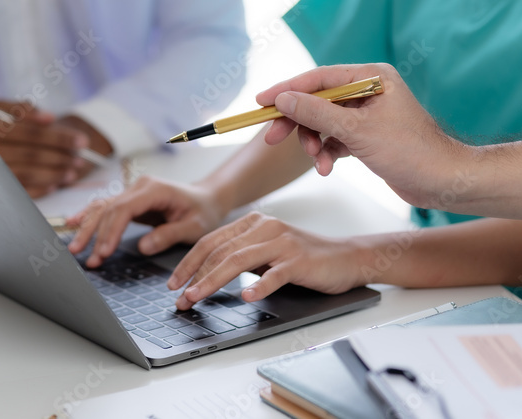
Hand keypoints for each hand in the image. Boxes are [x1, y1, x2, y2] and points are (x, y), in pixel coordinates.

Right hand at [0, 98, 89, 197]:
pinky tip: (53, 186)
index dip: (59, 137)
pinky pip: (16, 190)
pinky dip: (37, 189)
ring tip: (72, 173)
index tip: (81, 140)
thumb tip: (48, 117)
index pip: (31, 132)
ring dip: (53, 174)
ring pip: (27, 173)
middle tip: (81, 159)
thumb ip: (15, 107)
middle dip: (61, 157)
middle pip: (32, 154)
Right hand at [65, 176, 226, 266]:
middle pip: (110, 209)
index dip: (112, 230)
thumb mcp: (194, 227)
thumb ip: (169, 235)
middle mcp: (140, 187)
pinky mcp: (130, 200)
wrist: (207, 199)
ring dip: (88, 228)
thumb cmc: (203, 211)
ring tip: (76, 249)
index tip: (104, 251)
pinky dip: (89, 216)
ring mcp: (133, 192)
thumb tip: (143, 246)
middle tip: (87, 257)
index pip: (125, 208)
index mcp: (155, 189)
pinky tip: (72, 222)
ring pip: (103, 208)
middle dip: (95, 234)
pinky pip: (106, 207)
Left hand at [167, 212, 363, 309]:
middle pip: (220, 251)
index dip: (189, 262)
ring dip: (213, 281)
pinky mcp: (299, 260)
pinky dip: (259, 285)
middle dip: (195, 275)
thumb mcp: (267, 252)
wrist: (347, 257)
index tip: (174, 283)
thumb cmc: (304, 258)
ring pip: (239, 260)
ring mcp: (282, 242)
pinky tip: (247, 297)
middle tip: (180, 297)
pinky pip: (275, 274)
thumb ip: (241, 256)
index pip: (211, 241)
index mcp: (253, 223)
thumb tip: (205, 275)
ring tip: (197, 297)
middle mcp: (265, 227)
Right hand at [255, 63, 469, 205]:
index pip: (318, 78)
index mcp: (370, 77)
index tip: (261, 102)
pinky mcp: (367, 136)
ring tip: (317, 160)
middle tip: (273, 138)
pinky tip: (327, 168)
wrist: (444, 182)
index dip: (287, 89)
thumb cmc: (410, 151)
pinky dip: (327, 152)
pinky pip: (335, 138)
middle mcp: (368, 90)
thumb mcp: (356, 131)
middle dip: (298, 121)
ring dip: (314, 142)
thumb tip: (283, 98)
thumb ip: (317, 112)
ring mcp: (368, 114)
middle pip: (318, 100)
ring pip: (324, 122)